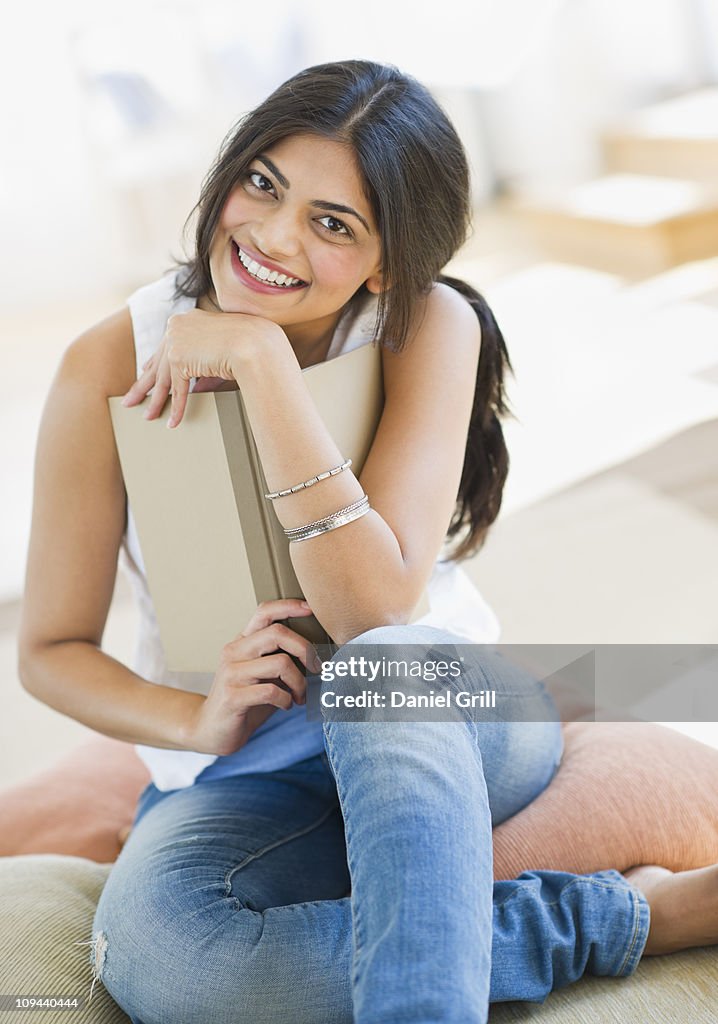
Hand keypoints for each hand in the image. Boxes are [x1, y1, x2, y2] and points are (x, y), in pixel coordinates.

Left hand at [121, 308, 283, 427]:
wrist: (254, 342)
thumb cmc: (247, 345)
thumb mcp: (219, 355)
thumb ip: (203, 370)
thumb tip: (196, 391)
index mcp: (186, 320)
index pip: (165, 346)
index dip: (153, 363)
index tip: (146, 372)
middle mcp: (176, 327)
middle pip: (157, 363)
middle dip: (145, 384)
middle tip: (132, 399)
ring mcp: (175, 340)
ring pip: (163, 378)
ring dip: (155, 401)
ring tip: (148, 416)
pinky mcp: (178, 356)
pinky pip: (177, 389)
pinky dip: (176, 407)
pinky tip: (172, 421)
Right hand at [181, 598, 321, 757]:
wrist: (212, 730)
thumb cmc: (245, 700)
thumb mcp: (263, 675)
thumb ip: (280, 660)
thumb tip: (316, 653)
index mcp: (242, 642)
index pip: (264, 612)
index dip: (289, 606)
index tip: (310, 609)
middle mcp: (234, 652)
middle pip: (277, 633)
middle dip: (305, 650)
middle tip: (316, 669)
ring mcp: (231, 674)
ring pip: (280, 663)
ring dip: (300, 683)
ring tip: (300, 696)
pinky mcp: (232, 697)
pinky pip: (271, 691)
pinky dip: (287, 700)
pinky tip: (286, 705)